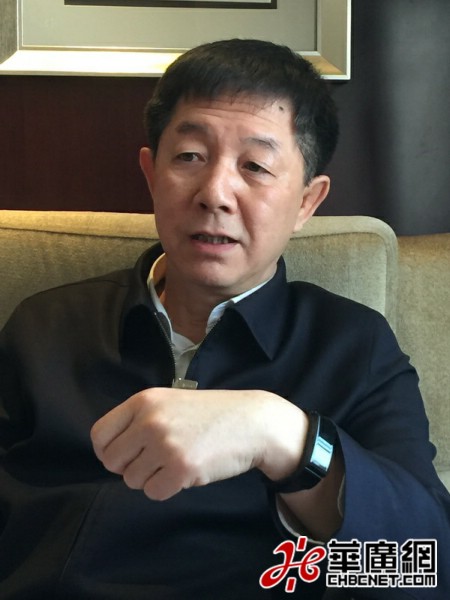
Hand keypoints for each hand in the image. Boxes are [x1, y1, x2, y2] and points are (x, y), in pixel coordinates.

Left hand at [90, 387, 307, 500]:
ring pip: (132, 480)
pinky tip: (186, 472)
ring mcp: (166, 445)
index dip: (107, 451)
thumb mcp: (170, 402)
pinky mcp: (182, 468)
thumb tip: (110, 451)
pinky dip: (167, 488)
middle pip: (112, 461)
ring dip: (151, 478)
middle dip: (130, 467)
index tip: (124, 455)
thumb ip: (140, 420)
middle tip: (154, 461)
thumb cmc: (210, 414)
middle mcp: (150, 421)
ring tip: (175, 461)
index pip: (99, 434)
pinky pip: (154, 493)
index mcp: (144, 401)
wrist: (250, 422)